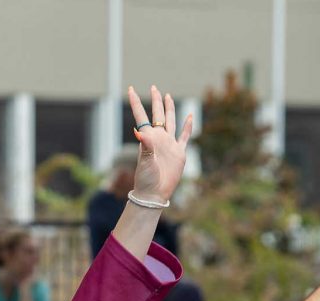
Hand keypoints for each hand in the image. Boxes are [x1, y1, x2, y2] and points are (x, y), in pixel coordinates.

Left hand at [127, 85, 193, 204]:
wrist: (155, 193)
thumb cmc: (146, 179)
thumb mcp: (145, 162)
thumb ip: (145, 146)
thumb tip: (140, 131)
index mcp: (148, 138)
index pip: (141, 116)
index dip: (136, 103)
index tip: (130, 89)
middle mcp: (159, 138)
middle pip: (158, 115)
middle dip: (156, 102)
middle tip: (154, 88)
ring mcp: (169, 145)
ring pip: (170, 121)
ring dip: (169, 109)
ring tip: (167, 96)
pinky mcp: (179, 153)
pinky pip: (184, 137)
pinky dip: (188, 126)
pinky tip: (189, 116)